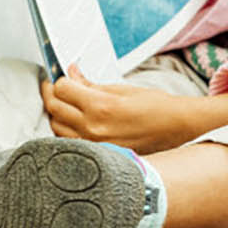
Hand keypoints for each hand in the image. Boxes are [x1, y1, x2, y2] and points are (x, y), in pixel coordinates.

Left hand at [41, 66, 194, 152]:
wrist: (176, 128)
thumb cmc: (156, 107)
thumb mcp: (122, 89)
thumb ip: (91, 84)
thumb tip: (72, 73)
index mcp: (101, 106)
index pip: (62, 89)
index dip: (59, 79)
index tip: (61, 76)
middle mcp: (94, 128)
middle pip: (54, 108)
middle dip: (51, 93)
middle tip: (54, 86)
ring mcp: (95, 144)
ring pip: (57, 127)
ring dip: (56, 113)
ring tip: (63, 104)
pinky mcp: (99, 154)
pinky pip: (70, 142)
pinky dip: (66, 130)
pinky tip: (71, 122)